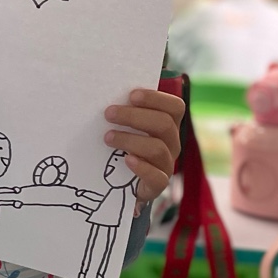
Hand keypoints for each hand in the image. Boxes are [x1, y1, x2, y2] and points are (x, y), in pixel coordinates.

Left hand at [104, 87, 184, 209]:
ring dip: (130, 140)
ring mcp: (166, 164)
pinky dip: (142, 167)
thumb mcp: (125, 127)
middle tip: (108, 114)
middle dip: (134, 116)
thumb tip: (102, 92)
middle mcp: (172, 143)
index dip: (156, 99)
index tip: (132, 95)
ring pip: (157, 148)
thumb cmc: (122, 147)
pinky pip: (157, 177)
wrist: (122, 184)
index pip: (175, 107)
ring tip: (107, 137)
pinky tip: (126, 160)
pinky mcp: (157, 185)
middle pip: (164, 124)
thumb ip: (123, 111)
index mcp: (168, 125)